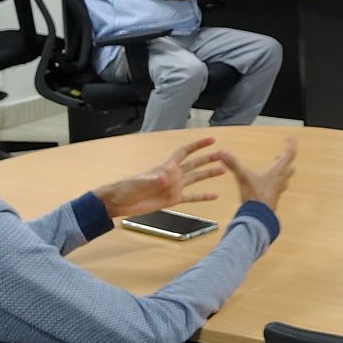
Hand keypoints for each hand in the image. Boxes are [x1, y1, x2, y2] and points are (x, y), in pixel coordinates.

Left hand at [95, 136, 227, 218]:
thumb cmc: (126, 188)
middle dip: (208, 158)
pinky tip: (214, 196)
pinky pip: (191, 197)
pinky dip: (203, 197)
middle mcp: (173, 175)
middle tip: (224, 155)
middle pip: (194, 164)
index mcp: (166, 167)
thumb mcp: (140, 182)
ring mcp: (174, 188)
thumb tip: (167, 175)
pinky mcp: (172, 200)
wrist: (119, 203)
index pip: (185, 152)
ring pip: (196, 179)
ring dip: (208, 175)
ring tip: (223, 170)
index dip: (197, 145)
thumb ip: (154, 178)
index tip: (211, 140)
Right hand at [222, 136, 296, 209]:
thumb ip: (233, 164)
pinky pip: (278, 187)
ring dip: (283, 171)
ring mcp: (278, 190)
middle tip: (281, 154)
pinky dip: (275, 182)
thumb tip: (222, 152)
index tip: (290, 139)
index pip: (289, 155)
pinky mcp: (273, 198)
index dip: (290, 146)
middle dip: (286, 159)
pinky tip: (267, 184)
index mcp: (277, 172)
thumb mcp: (243, 177)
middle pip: (289, 167)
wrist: (258, 217)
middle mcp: (280, 180)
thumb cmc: (255, 196)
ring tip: (277, 167)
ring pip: (285, 178)